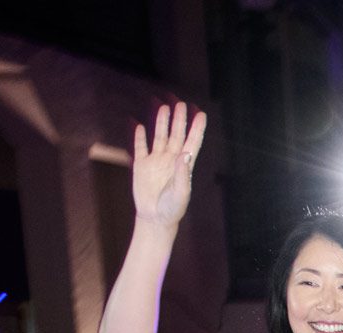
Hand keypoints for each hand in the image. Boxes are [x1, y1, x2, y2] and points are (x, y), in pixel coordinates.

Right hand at [132, 102, 206, 227]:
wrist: (155, 219)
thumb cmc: (173, 209)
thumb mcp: (181, 193)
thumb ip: (183, 174)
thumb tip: (185, 154)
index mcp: (184, 166)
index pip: (192, 143)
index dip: (197, 128)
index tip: (202, 114)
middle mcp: (171, 160)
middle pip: (176, 135)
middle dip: (179, 119)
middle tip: (181, 103)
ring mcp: (156, 161)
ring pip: (160, 137)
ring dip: (162, 123)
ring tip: (163, 107)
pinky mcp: (141, 166)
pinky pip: (140, 147)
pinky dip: (140, 137)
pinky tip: (141, 126)